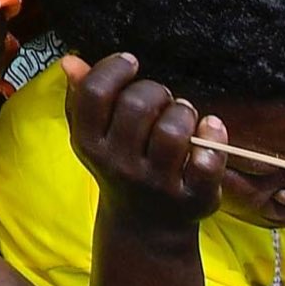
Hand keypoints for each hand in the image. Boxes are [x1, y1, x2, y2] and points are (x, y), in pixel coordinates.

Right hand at [62, 53, 229, 222]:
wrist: (144, 225)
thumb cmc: (121, 165)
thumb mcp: (95, 135)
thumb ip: (83, 96)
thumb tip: (71, 60)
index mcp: (91, 144)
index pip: (94, 93)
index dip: (114, 69)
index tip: (130, 63)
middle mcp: (119, 165)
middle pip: (137, 105)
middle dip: (155, 91)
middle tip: (161, 99)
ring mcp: (156, 184)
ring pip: (172, 131)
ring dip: (183, 112)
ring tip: (182, 115)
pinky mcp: (191, 198)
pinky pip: (207, 163)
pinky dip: (213, 138)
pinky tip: (210, 127)